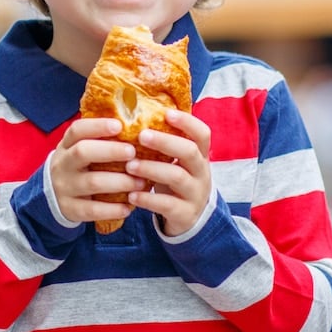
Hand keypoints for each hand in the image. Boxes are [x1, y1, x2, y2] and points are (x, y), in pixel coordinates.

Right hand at [48, 117, 144, 225]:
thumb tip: (136, 127)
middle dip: (111, 151)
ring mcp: (64, 187)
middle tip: (133, 153)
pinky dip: (112, 209)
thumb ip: (100, 140)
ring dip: (120, 182)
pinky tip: (128, 207)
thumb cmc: (77, 167)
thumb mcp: (80, 150)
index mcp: (66, 145)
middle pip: (82, 152)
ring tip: (140, 182)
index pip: (77, 130)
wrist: (50, 196)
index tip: (119, 125)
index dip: (97, 126)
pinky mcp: (70, 209)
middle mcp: (63, 164)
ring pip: (92, 182)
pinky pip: (92, 210)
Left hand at [125, 110, 211, 236]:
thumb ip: (164, 144)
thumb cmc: (176, 181)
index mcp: (200, 155)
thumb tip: (134, 116)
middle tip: (141, 136)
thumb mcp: (177, 162)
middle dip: (165, 142)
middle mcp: (201, 172)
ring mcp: (195, 194)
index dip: (187, 122)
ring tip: (129, 166)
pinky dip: (147, 199)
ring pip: (177, 177)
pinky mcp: (185, 214)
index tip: (166, 113)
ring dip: (151, 169)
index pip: (202, 134)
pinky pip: (167, 205)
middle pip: (189, 151)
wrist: (190, 218)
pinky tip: (131, 195)